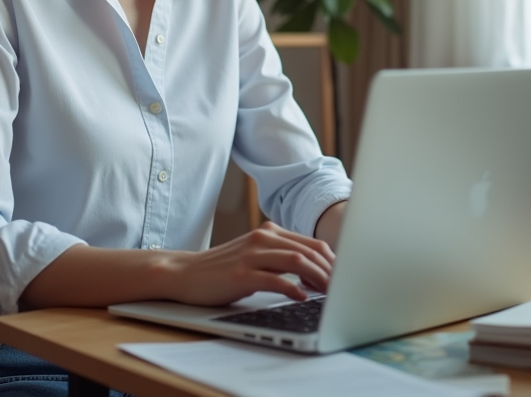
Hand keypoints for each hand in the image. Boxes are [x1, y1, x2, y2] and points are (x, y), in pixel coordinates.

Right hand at [162, 221, 334, 305]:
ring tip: (329, 294)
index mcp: (270, 233)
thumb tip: (318, 275)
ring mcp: (251, 255)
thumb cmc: (223, 269)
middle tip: (344, 289)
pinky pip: (275, 280)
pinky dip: (293, 288)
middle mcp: (263, 239)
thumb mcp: (255, 256)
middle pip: (309, 251)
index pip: (312, 244)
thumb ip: (282, 258)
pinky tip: (302, 297)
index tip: (345, 278)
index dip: (333, 261)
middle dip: (331, 271)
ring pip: (296, 261)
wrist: (185, 273)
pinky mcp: (240, 275)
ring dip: (318, 278)